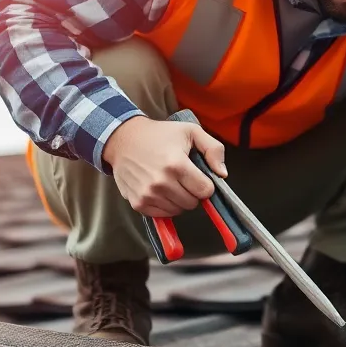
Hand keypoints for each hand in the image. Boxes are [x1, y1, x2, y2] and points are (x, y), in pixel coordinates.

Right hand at [103, 115, 227, 216]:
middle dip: (192, 192)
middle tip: (183, 178)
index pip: (205, 191)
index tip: (197, 175)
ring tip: (170, 182)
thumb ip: (213, 149)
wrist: (123, 139)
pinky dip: (165, 206)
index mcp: (176, 165)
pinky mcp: (138, 203)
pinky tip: (160, 190)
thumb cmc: (160, 134)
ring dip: (179, 200)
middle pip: (193, 203)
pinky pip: (163, 215)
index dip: (205, 184)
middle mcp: (161, 182)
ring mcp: (148, 195)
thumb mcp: (191, 131)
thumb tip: (223, 174)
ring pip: (178, 211)